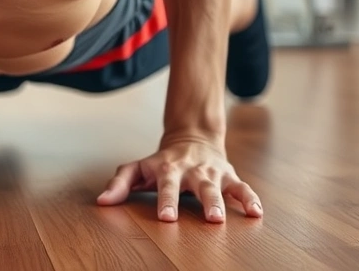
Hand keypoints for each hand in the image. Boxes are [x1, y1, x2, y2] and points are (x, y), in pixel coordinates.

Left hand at [96, 135, 262, 222]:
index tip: (166, 217)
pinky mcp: (229, 177)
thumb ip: (119, 183)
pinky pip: (242, 188)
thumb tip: (102, 202)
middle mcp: (191, 170)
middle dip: (204, 202)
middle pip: (198, 186)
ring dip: (224, 202)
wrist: (192, 138)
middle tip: (210, 220)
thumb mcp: (137, 168)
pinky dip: (250, 199)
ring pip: (219, 188)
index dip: (166, 201)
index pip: (166, 186)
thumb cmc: (160, 161)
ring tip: (225, 218)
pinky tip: (256, 214)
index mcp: (168, 169)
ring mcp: (211, 173)